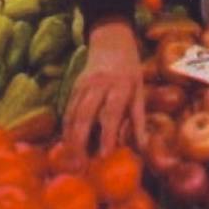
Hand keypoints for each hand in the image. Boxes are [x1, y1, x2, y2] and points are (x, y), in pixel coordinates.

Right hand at [63, 19, 146, 156]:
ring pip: (72, 114)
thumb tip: (142, 148)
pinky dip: (66, 128)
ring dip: (70, 138)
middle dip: (81, 142)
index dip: (108, 136)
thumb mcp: (140, 92)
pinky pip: (67, 110)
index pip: (111, 114)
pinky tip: (66, 144)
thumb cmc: (130, 71)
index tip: (105, 157)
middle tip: (81, 165)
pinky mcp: (74, 86)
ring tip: (71, 161)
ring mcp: (83, 85)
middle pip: (85, 115)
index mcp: (120, 87)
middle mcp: (99, 85)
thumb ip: (139, 120)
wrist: (111, 42)